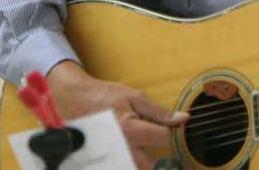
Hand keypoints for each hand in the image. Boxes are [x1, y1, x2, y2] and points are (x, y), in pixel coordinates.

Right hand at [47, 61, 188, 169]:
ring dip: (152, 166)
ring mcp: (112, 158)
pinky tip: (143, 160)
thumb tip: (182, 119)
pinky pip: (124, 166)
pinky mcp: (105, 162)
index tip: (185, 133)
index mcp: (131, 130)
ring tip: (163, 163)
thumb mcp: (135, 97)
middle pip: (153, 167)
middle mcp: (122, 148)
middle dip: (168, 165)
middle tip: (180, 162)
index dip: (180, 136)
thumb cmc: (104, 96)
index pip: (166, 139)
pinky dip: (135, 164)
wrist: (73, 100)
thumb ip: (159, 112)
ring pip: (138, 169)